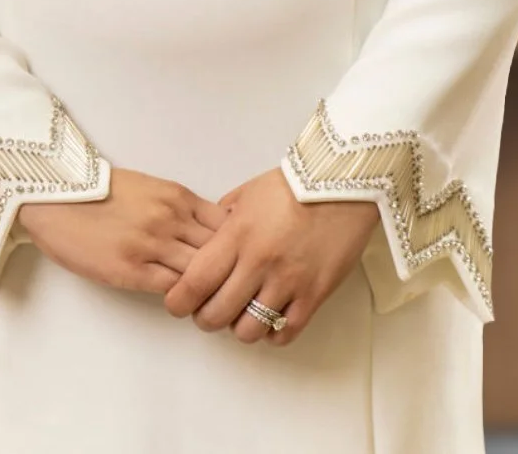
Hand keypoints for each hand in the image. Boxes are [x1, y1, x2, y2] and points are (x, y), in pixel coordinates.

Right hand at [16, 166, 228, 296]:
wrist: (59, 197)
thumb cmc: (102, 192)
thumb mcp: (150, 189)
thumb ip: (179, 209)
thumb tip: (207, 233)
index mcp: (177, 196)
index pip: (226, 225)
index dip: (236, 247)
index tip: (237, 262)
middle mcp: (171, 219)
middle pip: (220, 252)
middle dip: (230, 272)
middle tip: (234, 291)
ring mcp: (152, 245)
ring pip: (200, 274)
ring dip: (208, 291)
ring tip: (212, 303)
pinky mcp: (132, 270)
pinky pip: (172, 289)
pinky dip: (183, 298)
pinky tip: (185, 303)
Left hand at [162, 166, 380, 345]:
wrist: (341, 184)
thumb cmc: (291, 186)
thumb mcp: (246, 195)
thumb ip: (222, 222)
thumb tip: (207, 243)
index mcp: (237, 235)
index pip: (196, 282)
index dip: (179, 301)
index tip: (177, 303)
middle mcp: (259, 262)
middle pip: (217, 314)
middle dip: (205, 318)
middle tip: (208, 310)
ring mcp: (288, 282)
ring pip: (248, 331)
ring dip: (239, 327)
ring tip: (243, 312)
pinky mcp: (314, 295)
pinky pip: (284, 333)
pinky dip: (272, 332)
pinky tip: (270, 317)